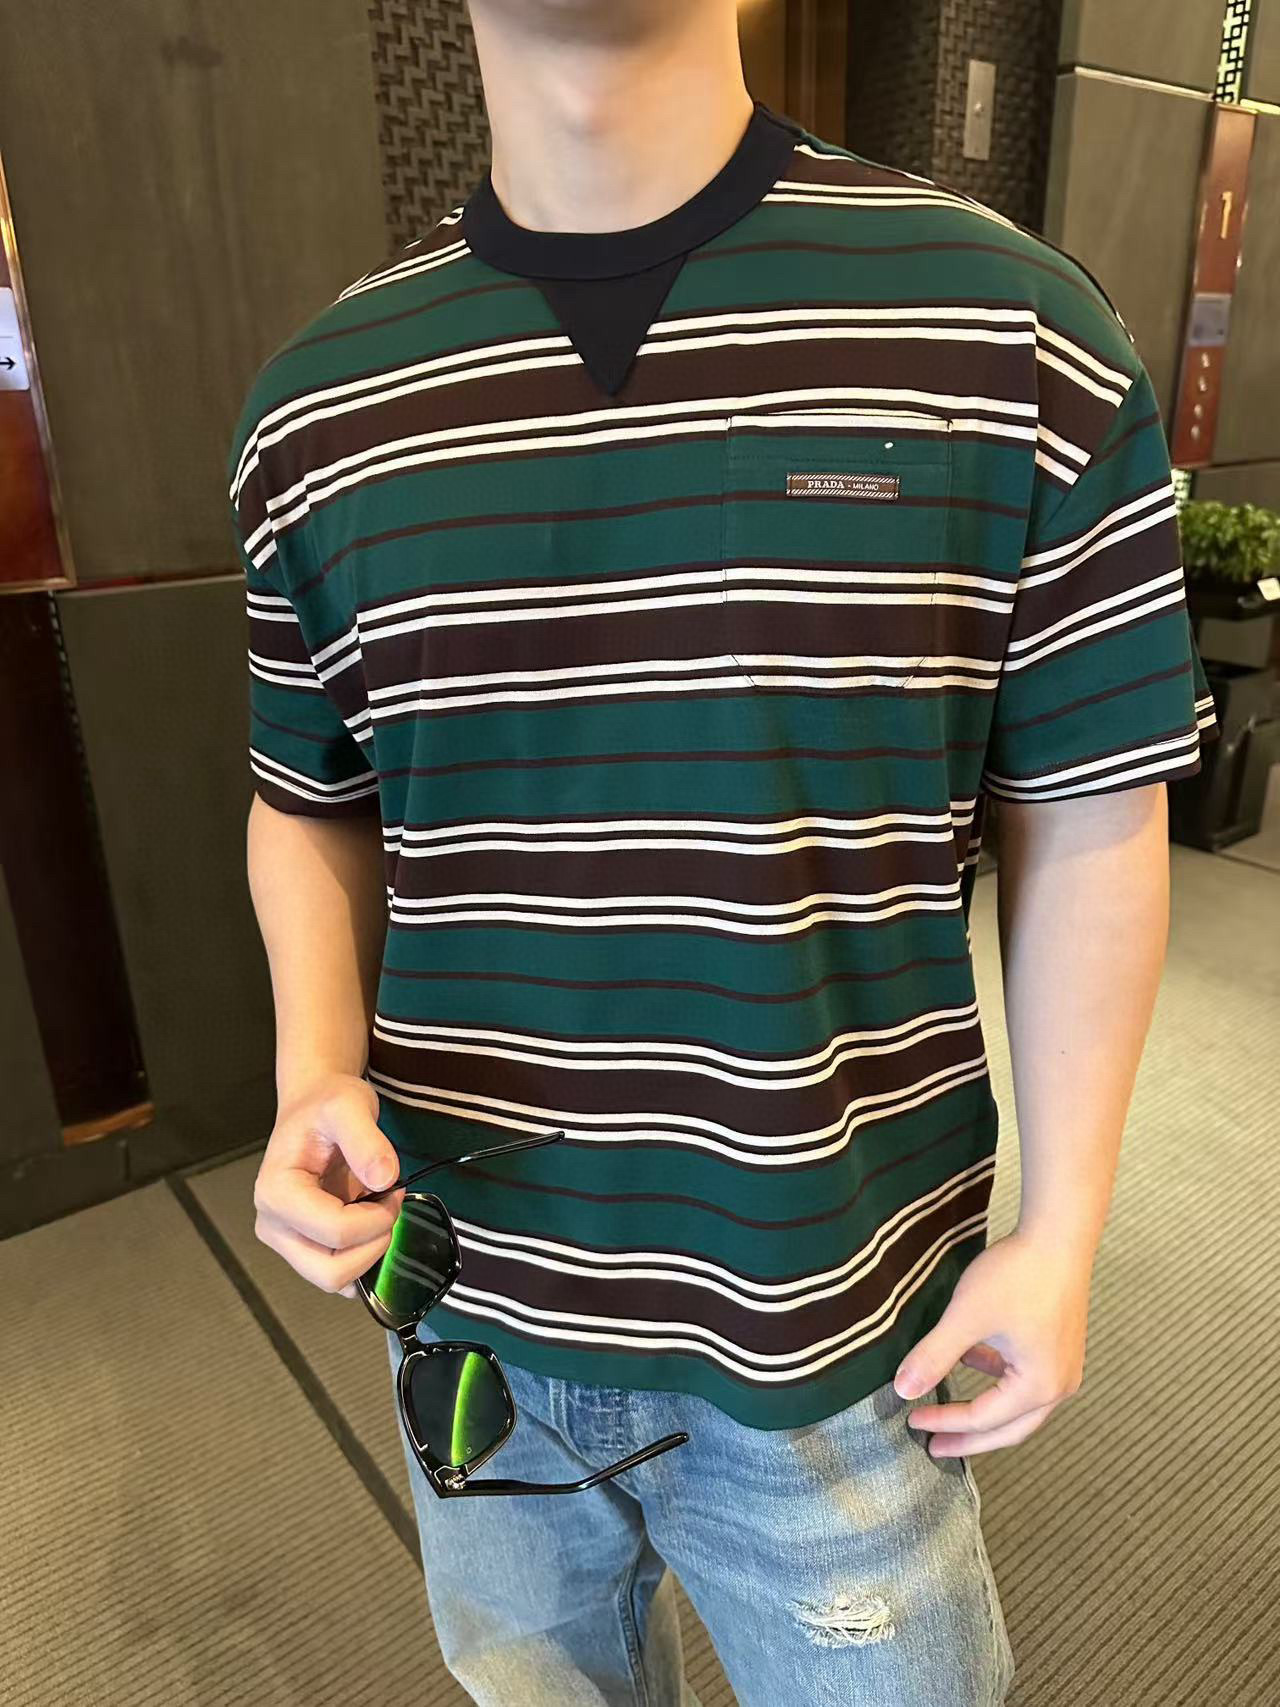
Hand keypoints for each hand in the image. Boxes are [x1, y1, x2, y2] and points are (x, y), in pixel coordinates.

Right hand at [253, 1072, 404, 1299]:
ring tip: (378, 1211)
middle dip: (373, 1246)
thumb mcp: (350, 1105)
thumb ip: (366, 1140)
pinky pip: (337, 1275)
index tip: (395, 1189)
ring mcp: (286, 1240)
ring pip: (333, 1280)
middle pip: (330, 1272)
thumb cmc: (325, 1105)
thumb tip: (384, 1178)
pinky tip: (369, 1226)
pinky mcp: (302, 1248)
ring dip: (368, 1253)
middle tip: (389, 1207)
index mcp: (276, 1193)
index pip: (336, 1232)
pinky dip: (361, 1260)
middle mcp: (273, 1224)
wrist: (314, 1106)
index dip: (378, 1218)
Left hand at [891, 1227, 1092, 1455]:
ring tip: (947, 1407)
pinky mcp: (1059, 1345)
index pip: (983, 1419)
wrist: (1058, 1235)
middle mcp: (1060, 1385)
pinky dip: (995, 1379)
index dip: (944, 1422)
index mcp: (1040, 1387)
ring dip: (983, 1409)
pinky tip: (970, 1358)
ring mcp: (1064, 1365)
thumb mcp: (966, 1317)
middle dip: (969, 1438)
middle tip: (935, 1447)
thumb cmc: (1016, 1276)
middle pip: (1009, 1428)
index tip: (911, 1420)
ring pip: (1019, 1406)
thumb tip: (903, 1391)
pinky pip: (1024, 1378)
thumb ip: (934, 1356)